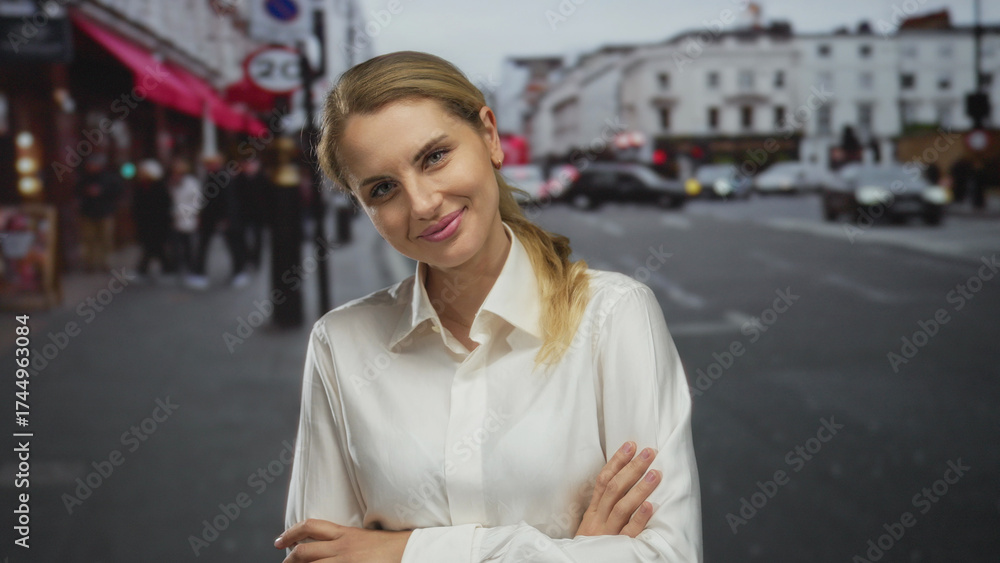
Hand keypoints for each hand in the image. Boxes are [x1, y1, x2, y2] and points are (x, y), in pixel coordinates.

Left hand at [275, 519, 411, 562]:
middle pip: (304, 552)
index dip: (291, 533)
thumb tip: (330, 545)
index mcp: (345, 533)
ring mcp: (345, 562)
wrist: (411, 553)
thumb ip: (346, 539)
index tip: (280, 541)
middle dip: (288, 560)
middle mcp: (342, 548)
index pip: (311, 526)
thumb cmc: (392, 547)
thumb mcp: (365, 537)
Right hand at [575, 441, 659, 537]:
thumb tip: (624, 480)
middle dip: (632, 468)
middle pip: (614, 488)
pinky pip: (629, 532)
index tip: (631, 444)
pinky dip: (639, 518)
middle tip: (649, 452)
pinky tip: (651, 506)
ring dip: (639, 488)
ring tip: (655, 474)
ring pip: (622, 506)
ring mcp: (607, 533)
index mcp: (592, 511)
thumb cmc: (590, 546)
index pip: (603, 480)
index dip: (617, 461)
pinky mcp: (617, 548)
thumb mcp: (592, 523)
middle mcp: (598, 519)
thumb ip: (604, 506)